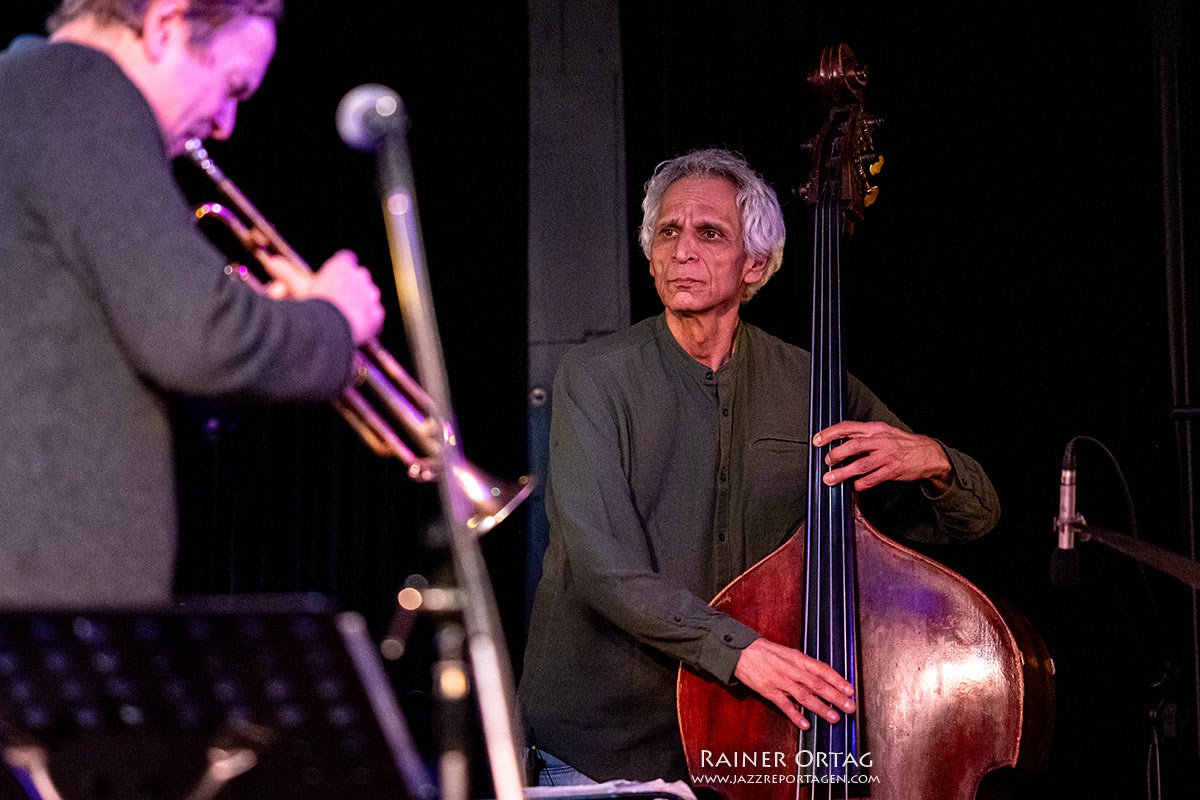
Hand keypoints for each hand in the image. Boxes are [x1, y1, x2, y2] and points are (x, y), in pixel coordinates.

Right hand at [262, 249, 383, 344]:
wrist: (331, 331)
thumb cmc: (311, 307)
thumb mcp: (297, 289)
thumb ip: (287, 275)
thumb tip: (270, 261)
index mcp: (342, 265)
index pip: (345, 259)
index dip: (338, 270)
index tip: (330, 280)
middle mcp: (360, 276)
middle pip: (356, 278)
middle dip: (347, 288)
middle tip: (333, 301)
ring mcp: (371, 295)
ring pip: (367, 296)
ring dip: (357, 303)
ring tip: (341, 316)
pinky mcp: (377, 314)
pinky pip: (373, 315)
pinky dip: (364, 320)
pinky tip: (352, 328)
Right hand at [733, 638, 855, 729]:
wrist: (741, 651)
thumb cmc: (766, 652)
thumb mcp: (789, 653)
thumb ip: (804, 666)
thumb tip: (823, 678)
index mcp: (798, 658)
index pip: (822, 669)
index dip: (838, 680)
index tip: (850, 690)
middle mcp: (792, 670)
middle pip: (818, 685)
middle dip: (836, 697)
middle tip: (850, 707)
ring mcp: (781, 681)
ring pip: (804, 696)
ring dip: (821, 708)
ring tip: (834, 718)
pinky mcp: (769, 691)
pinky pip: (784, 705)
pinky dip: (795, 715)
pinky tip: (805, 724)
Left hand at [813, 421, 952, 491]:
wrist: (928, 453)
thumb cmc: (900, 443)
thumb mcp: (883, 433)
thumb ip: (862, 437)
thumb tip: (838, 443)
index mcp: (875, 429)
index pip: (848, 427)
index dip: (830, 433)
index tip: (817, 440)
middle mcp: (880, 441)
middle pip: (853, 446)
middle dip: (836, 454)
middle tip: (826, 461)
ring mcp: (887, 456)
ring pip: (860, 465)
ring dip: (843, 473)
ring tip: (831, 478)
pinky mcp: (893, 471)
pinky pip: (872, 479)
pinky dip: (861, 484)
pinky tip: (855, 486)